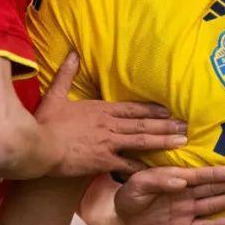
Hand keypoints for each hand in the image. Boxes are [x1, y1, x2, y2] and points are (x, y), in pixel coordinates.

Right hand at [37, 53, 188, 176]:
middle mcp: (109, 125)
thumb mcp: (55, 95)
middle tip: (185, 126)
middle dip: (166, 125)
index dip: (152, 109)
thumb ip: (67, 75)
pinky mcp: (104, 161)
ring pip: (142, 141)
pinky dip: (144, 168)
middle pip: (143, 123)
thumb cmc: (45, 123)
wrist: (39, 146)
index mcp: (100, 109)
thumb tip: (73, 54)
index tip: (168, 110)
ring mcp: (109, 143)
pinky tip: (159, 170)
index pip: (132, 108)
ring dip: (163, 141)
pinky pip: (129, 165)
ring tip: (182, 141)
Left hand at [114, 166, 224, 224]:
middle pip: (212, 189)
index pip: (200, 176)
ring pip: (212, 206)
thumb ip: (158, 180)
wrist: (122, 218)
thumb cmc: (131, 196)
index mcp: (176, 180)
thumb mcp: (137, 184)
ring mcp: (187, 212)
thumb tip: (181, 182)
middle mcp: (186, 195)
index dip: (217, 174)